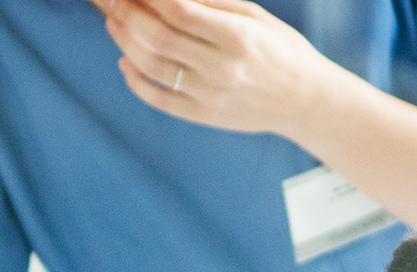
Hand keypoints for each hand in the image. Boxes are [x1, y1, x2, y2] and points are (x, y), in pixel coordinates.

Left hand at [98, 0, 359, 135]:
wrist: (306, 101)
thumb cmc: (281, 50)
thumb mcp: (254, 16)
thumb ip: (211, 2)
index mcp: (238, 36)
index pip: (179, 10)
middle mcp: (223, 68)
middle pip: (159, 37)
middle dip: (126, 14)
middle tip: (109, 0)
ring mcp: (211, 95)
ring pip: (153, 67)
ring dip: (125, 42)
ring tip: (113, 23)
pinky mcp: (205, 116)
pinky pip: (159, 99)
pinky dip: (135, 81)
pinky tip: (125, 61)